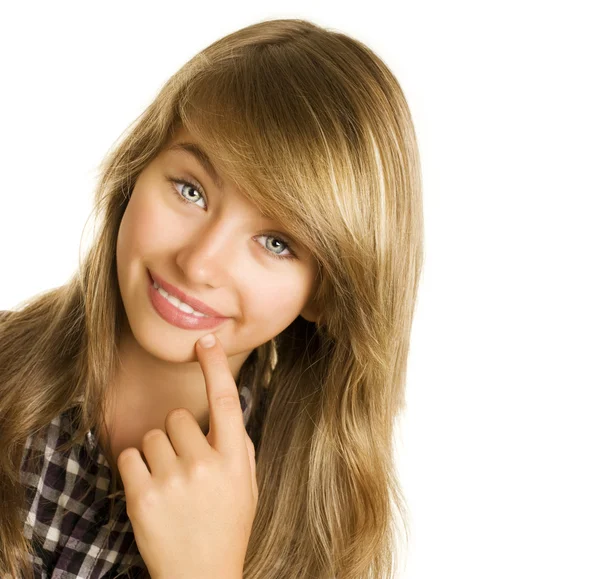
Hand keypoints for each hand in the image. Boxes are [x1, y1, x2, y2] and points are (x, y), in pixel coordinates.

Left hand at [116, 333, 257, 578]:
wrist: (202, 576)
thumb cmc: (227, 525)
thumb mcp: (248, 485)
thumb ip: (238, 445)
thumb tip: (224, 409)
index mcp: (234, 459)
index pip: (226, 402)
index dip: (215, 367)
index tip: (206, 340)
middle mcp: (206, 465)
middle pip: (178, 417)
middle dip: (178, 434)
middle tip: (185, 465)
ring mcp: (174, 480)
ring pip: (152, 435)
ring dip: (156, 452)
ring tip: (169, 482)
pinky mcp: (143, 496)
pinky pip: (130, 455)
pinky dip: (136, 466)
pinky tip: (150, 488)